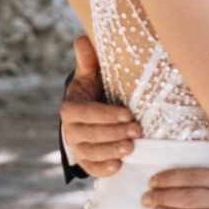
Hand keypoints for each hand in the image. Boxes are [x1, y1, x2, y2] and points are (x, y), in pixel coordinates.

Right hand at [61, 34, 138, 176]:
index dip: (106, 115)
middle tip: (137, 130)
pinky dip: (104, 169)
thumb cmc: (94, 92)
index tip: (127, 114)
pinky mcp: (86, 162)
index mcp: (70, 108)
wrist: (90, 116)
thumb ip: (88, 61)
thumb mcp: (90, 76)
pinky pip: (92, 169)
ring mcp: (78, 148)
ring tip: (132, 147)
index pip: (85, 113)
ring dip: (112, 150)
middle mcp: (71, 130)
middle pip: (90, 134)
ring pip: (92, 153)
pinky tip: (119, 165)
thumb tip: (83, 39)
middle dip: (114, 133)